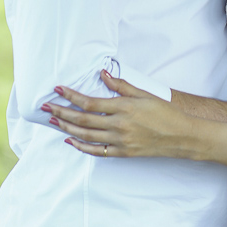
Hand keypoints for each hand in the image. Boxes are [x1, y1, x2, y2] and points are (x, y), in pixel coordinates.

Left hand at [42, 72, 194, 158]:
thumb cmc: (164, 112)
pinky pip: (96, 151)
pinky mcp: (122, 153)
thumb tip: (103, 73)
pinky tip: (70, 140)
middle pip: (83, 120)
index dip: (72, 96)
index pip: (90, 102)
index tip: (58, 89)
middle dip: (62, 112)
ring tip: (53, 120)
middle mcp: (118, 126)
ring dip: (67, 128)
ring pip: (85, 136)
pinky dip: (81, 147)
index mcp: (124, 108)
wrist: (180, 136)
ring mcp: (119, 142)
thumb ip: (122, 85)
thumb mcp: (144, 93)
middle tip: (46, 106)